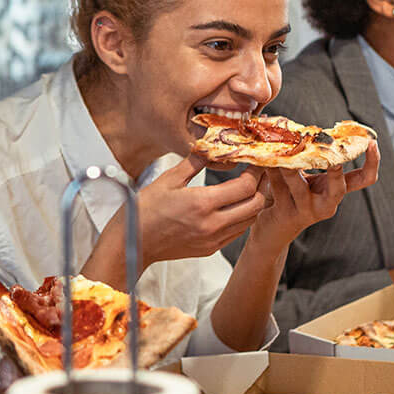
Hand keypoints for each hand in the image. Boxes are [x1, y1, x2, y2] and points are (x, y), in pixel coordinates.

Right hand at [85, 156, 266, 284]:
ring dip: (254, 203)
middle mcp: (212, 224)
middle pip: (256, 205)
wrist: (132, 244)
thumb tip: (211, 144)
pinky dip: (242, 217)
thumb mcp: (168, 179)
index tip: (254, 161)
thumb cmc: (144, 211)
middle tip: (257, 173)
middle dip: (261, 187)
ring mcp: (212, 239)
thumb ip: (195, 161)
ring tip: (248, 188)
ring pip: (250, 220)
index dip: (255, 172)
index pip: (245, 187)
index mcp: (202, 203)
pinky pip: (237, 232)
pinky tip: (234, 205)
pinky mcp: (210, 249)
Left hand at [247, 142, 382, 249]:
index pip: (364, 179)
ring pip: (300, 187)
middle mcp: (326, 204)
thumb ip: (310, 159)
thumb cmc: (290, 197)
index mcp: (335, 191)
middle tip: (332, 156)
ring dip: (290, 168)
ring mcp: (307, 211)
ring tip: (281, 152)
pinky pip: (279, 189)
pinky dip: (271, 172)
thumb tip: (306, 129)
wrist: (271, 231)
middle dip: (335, 171)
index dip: (373, 162)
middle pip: (339, 189)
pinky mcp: (286, 215)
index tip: (372, 142)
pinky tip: (264, 161)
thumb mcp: (306, 178)